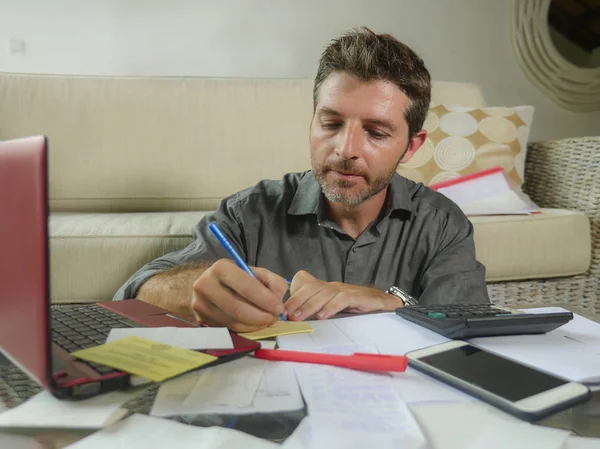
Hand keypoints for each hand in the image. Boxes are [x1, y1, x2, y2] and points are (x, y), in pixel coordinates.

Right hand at [190, 259, 288, 331]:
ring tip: (266, 320)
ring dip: (256, 325)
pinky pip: (229, 329)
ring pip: (234, 322)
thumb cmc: (236, 278)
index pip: (246, 286)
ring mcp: (201, 304)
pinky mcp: (202, 319)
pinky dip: (247, 329)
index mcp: (221, 268)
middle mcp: (206, 285)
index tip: (279, 307)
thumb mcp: (255, 272)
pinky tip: (254, 323)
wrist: (208, 284)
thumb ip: (273, 282)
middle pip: (238, 309)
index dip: (266, 299)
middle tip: (275, 317)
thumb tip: (279, 298)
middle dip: (261, 316)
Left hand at [284, 271, 403, 320]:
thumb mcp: (334, 308)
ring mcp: (346, 290)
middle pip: (312, 288)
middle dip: (297, 301)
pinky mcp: (359, 296)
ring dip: (309, 306)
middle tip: (287, 315)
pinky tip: (323, 316)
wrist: (386, 304)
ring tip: (299, 317)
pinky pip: (342, 299)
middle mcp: (334, 287)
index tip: (282, 311)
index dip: (293, 297)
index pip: (306, 286)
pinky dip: (331, 307)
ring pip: (324, 293)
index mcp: (327, 288)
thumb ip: (318, 311)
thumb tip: (297, 320)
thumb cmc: (358, 307)